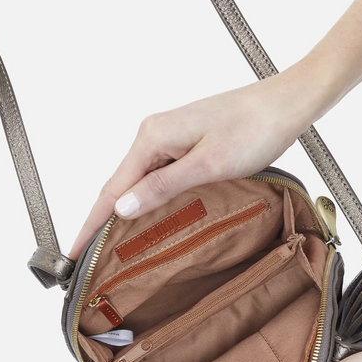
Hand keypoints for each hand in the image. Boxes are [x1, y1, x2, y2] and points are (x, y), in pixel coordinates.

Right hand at [68, 64, 332, 259]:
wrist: (286, 104)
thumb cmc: (254, 130)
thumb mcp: (207, 165)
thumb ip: (162, 187)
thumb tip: (121, 208)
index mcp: (153, 137)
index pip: (111, 188)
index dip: (91, 223)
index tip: (76, 253)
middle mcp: (154, 134)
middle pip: (119, 184)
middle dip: (101, 220)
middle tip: (88, 256)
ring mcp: (170, 138)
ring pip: (137, 181)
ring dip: (123, 211)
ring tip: (110, 244)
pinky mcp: (185, 143)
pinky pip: (155, 175)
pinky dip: (145, 198)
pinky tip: (145, 216)